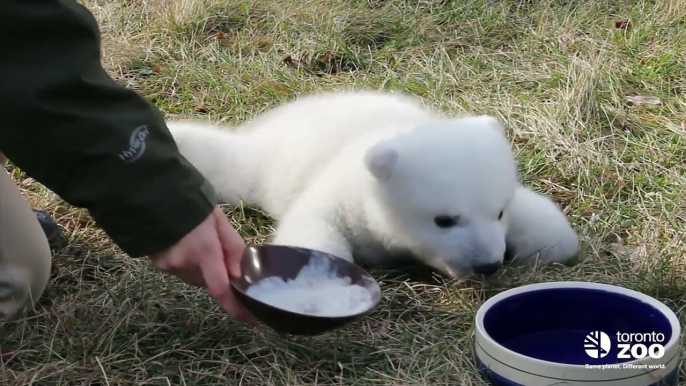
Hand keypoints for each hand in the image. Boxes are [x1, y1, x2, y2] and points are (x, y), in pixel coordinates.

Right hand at [150, 206, 254, 323]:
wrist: (154, 196)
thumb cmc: (193, 205)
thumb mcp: (220, 222)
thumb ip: (233, 248)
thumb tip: (240, 276)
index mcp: (204, 251)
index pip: (221, 288)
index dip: (236, 308)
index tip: (250, 320)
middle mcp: (185, 263)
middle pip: (209, 282)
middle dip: (218, 274)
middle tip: (219, 252)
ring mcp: (168, 266)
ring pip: (194, 278)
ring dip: (202, 270)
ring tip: (198, 243)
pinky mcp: (158, 265)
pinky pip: (180, 272)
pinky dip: (187, 265)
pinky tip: (183, 245)